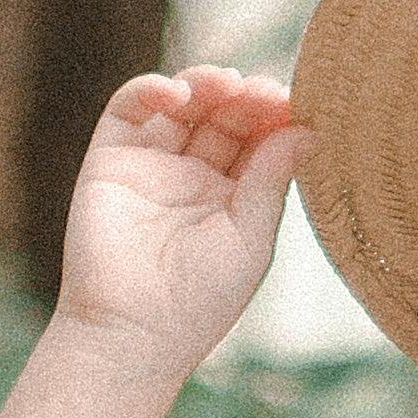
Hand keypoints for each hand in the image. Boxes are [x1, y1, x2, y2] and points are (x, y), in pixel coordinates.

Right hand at [59, 69, 310, 365]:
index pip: (259, 140)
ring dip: (205, 83)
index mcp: (234, 197)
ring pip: (182, 104)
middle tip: (265, 91)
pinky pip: (128, 109)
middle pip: (224, 115)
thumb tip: (307, 129)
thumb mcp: (252, 239)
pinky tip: (178, 94)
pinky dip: (151, 89)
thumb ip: (272, 180)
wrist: (131, 333)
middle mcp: (194, 177)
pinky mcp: (110, 159)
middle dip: (246, 98)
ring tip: (228, 85)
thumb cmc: (200, 301)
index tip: (294, 104)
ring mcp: (152, 165)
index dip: (275, 116)